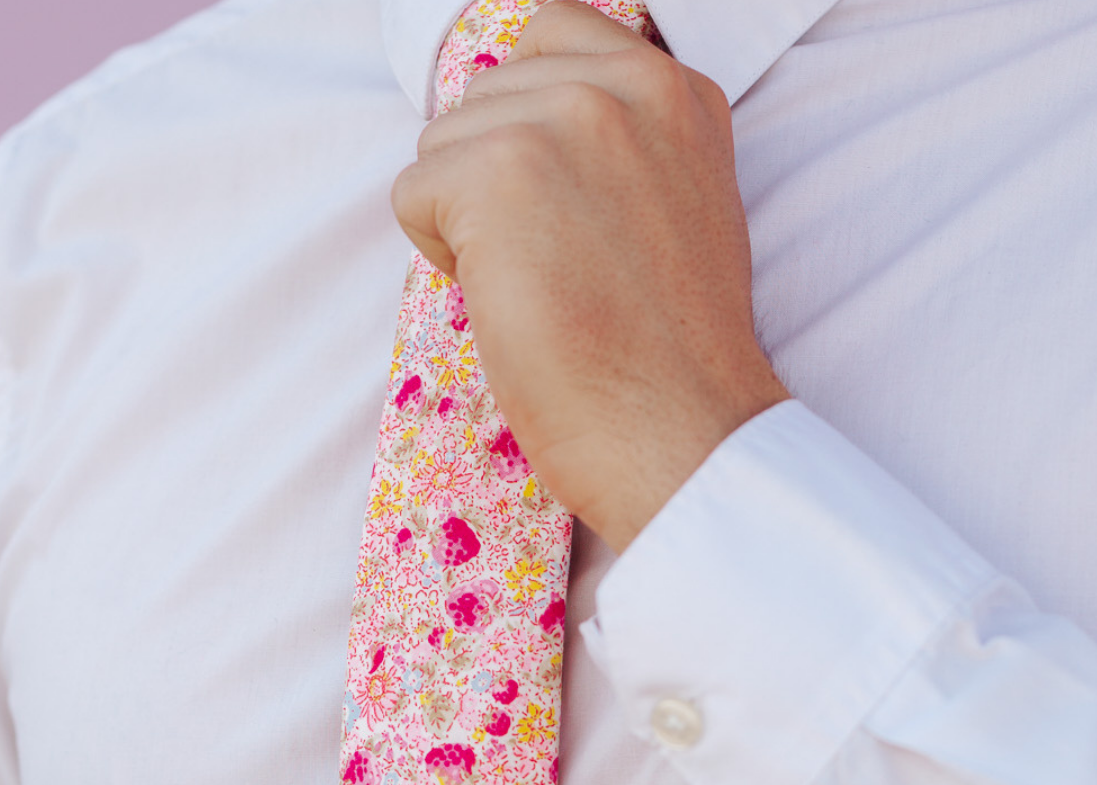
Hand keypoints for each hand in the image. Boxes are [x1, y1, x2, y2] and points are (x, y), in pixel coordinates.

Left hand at [392, 0, 787, 553]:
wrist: (683, 433)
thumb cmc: (674, 357)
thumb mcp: (684, 206)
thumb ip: (625, 145)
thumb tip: (538, 133)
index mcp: (675, 88)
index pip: (551, 35)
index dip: (526, 123)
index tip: (555, 205)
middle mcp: (623, 84)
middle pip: (486, 96)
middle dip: (494, 180)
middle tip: (558, 268)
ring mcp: (560, 120)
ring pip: (442, 144)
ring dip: (466, 223)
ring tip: (540, 287)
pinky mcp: (497, 172)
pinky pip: (412, 193)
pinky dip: (439, 256)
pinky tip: (509, 302)